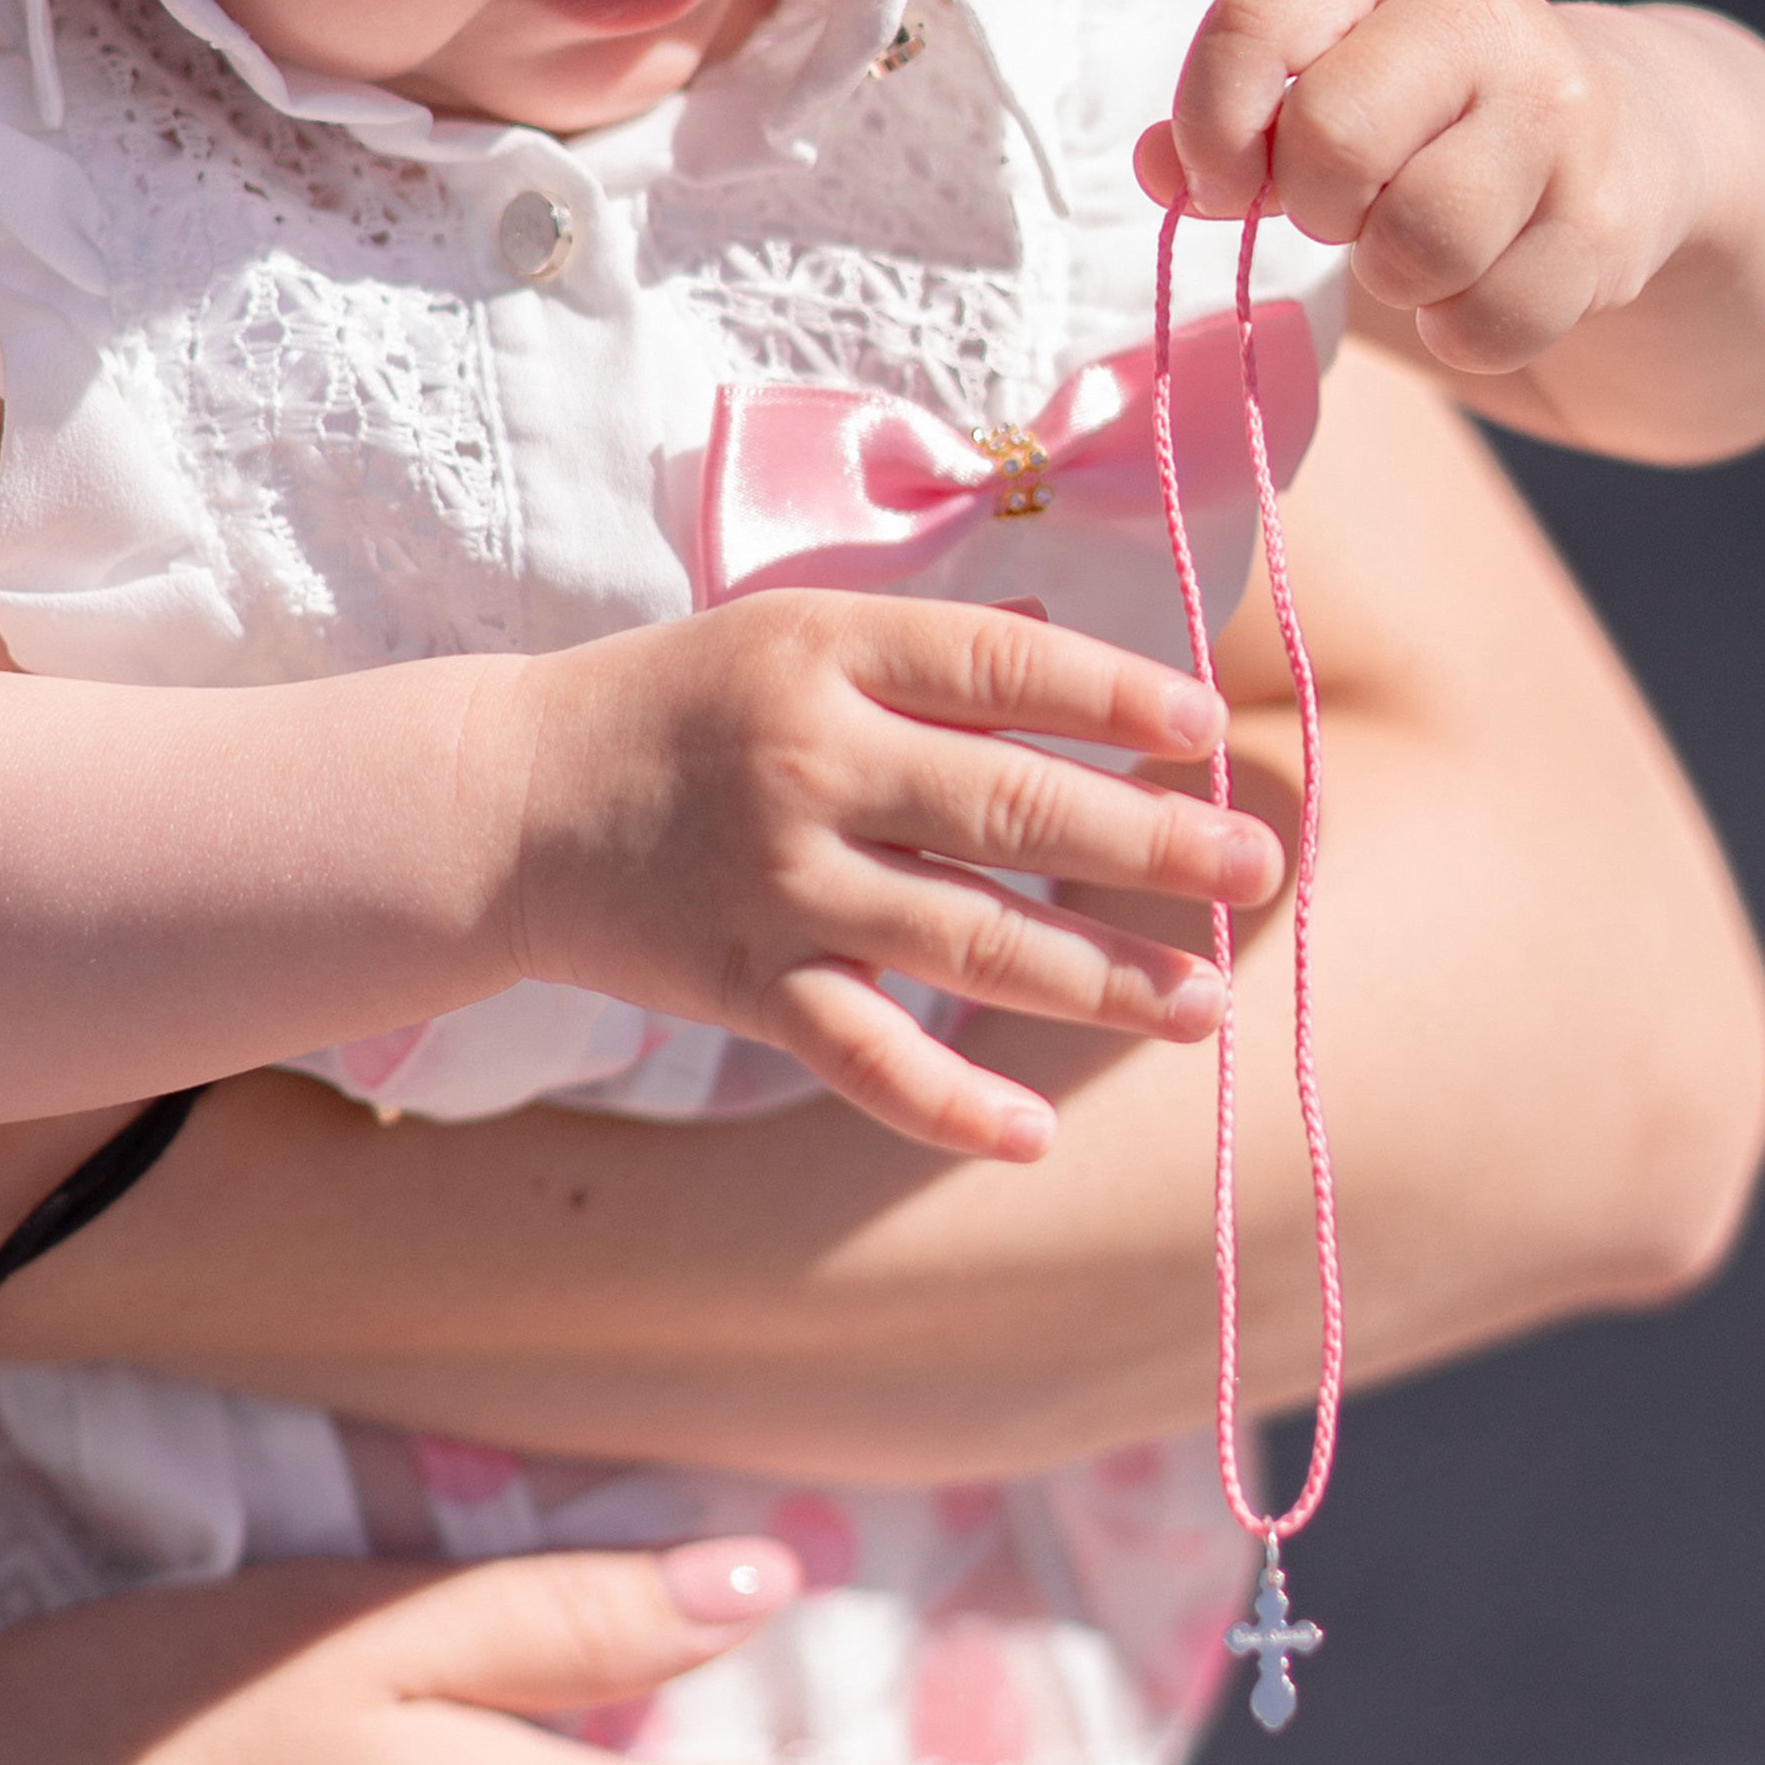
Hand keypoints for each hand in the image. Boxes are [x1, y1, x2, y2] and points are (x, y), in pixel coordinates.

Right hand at [514, 594, 1282, 1159]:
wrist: (510, 800)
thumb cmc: (684, 704)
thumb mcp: (795, 632)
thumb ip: (933, 648)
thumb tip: (1078, 649)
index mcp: (828, 650)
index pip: (1002, 667)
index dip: (1114, 698)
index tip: (1208, 731)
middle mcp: (807, 762)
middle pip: (1009, 806)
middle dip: (1148, 846)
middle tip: (1254, 869)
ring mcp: (776, 882)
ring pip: (966, 937)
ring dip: (1097, 977)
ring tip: (1201, 1002)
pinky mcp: (743, 984)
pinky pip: (863, 1055)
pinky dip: (948, 1102)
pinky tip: (1034, 1132)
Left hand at [1137, 0, 1764, 457]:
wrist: (1633, 139)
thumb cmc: (1436, 121)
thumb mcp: (1335, 82)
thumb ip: (1234, 121)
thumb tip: (1155, 165)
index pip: (1258, 22)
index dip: (1212, 122)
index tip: (1221, 187)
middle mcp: (1480, 24)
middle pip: (1338, 136)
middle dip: (1317, 206)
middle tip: (1341, 217)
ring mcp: (1557, 120)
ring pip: (1423, 237)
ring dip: (1393, 277)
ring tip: (1407, 255)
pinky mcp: (1608, 220)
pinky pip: (1494, 318)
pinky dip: (1463, 334)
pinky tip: (1469, 297)